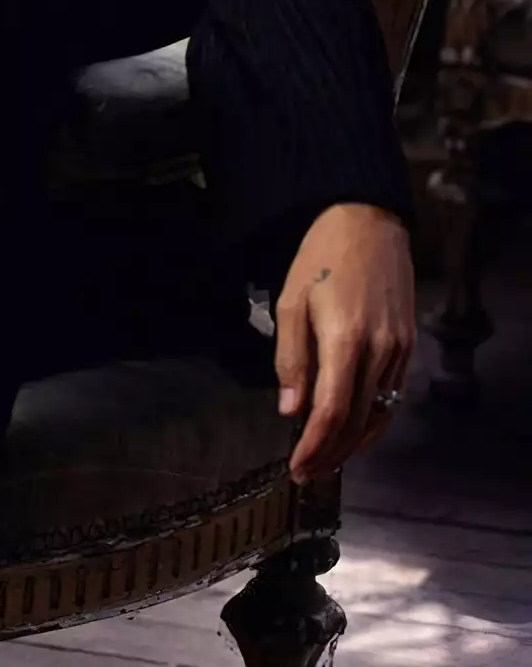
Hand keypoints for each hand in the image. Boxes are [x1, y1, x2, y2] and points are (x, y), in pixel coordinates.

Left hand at [274, 202, 414, 482]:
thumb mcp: (291, 302)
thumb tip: (290, 408)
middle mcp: (380, 351)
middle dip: (331, 453)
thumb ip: (291, 358)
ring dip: (354, 445)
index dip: (314, 445)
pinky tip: (355, 433)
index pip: (332, 411)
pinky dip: (374, 422)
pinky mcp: (408, 346)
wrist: (368, 225)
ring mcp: (399, 350)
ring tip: (327, 462)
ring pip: (380, 414)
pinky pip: (393, 396)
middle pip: (358, 421)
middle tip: (306, 473)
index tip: (296, 466)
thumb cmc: (321, 259)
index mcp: (346, 340)